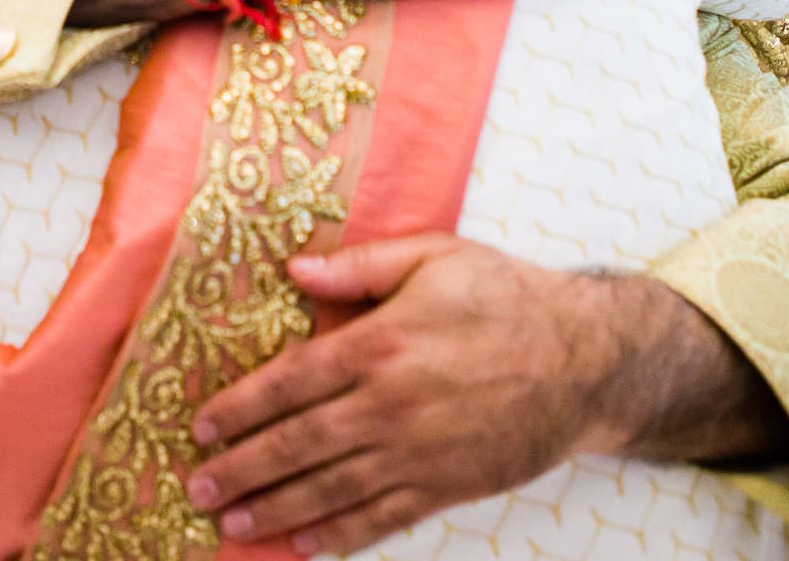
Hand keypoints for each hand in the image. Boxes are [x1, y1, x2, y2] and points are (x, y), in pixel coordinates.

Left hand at [185, 235, 625, 554]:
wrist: (590, 361)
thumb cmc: (507, 298)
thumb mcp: (434, 257)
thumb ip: (360, 264)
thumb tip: (294, 267)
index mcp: (379, 345)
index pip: (289, 383)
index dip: (240, 409)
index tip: (200, 427)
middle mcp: (391, 405)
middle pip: (299, 444)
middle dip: (242, 469)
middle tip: (198, 487)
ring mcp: (420, 452)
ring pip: (332, 489)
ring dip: (276, 510)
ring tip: (231, 525)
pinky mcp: (450, 486)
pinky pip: (384, 518)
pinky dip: (341, 536)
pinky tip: (304, 546)